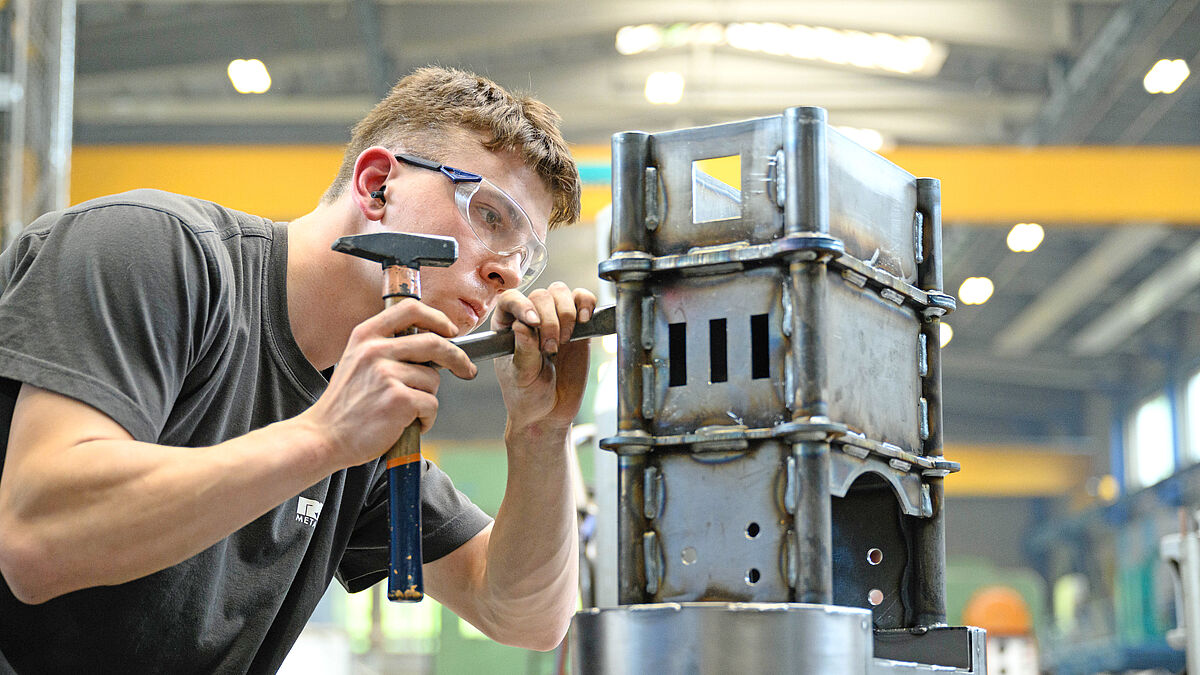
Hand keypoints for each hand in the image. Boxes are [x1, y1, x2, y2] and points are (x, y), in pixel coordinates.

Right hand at [300, 298, 476, 467]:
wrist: (324, 437)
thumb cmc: (346, 405)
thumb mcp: (356, 362)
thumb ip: (386, 348)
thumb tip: (431, 347)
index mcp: (365, 336)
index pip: (410, 310)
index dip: (437, 318)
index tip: (450, 331)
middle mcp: (375, 350)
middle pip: (434, 343)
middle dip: (458, 357)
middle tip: (466, 370)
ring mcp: (387, 374)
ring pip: (433, 381)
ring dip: (427, 398)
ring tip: (404, 411)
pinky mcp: (399, 400)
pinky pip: (431, 405)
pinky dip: (425, 419)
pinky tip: (404, 425)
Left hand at [492, 282, 597, 432]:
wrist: (550, 412)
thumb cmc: (527, 395)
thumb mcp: (521, 377)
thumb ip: (523, 353)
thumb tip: (521, 326)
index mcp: (506, 326)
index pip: (511, 299)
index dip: (523, 304)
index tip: (534, 322)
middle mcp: (530, 316)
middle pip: (540, 295)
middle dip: (550, 320)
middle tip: (551, 348)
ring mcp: (555, 318)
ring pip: (561, 292)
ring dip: (566, 313)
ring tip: (564, 341)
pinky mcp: (578, 325)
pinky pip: (583, 299)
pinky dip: (586, 303)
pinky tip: (584, 321)